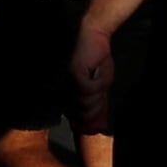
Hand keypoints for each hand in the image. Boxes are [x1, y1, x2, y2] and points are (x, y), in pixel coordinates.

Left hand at [69, 18, 116, 132]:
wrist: (95, 37)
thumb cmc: (98, 62)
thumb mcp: (101, 88)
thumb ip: (99, 107)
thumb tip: (100, 128)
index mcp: (69, 97)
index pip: (77, 122)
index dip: (90, 126)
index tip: (99, 124)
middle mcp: (65, 93)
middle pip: (82, 116)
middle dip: (97, 110)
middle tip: (102, 95)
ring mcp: (68, 84)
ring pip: (85, 105)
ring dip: (98, 96)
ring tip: (99, 82)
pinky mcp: (74, 75)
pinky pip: (88, 91)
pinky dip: (97, 85)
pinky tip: (96, 74)